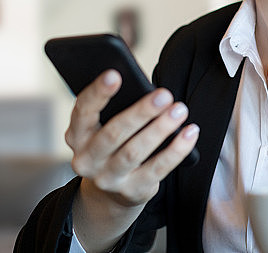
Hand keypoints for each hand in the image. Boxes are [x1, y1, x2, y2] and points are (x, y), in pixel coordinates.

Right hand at [65, 70, 198, 251]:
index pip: (83, 110)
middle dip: (141, 112)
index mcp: (77, 134)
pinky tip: (190, 133)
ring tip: (180, 110)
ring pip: (135, 152)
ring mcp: (107, 178)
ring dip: (160, 129)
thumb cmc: (114, 143)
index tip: (115, 74)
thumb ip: (116, 108)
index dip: (98, 92)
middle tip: (165, 94)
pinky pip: (157, 169)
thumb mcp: (105, 126)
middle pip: (113, 133)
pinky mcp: (131, 192)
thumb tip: (147, 89)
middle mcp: (86, 159)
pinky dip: (176, 150)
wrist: (111, 192)